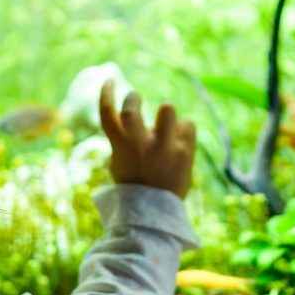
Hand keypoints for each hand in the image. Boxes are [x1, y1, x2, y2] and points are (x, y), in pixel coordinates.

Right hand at [98, 80, 195, 198]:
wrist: (156, 213)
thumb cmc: (136, 186)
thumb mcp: (120, 163)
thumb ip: (123, 140)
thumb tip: (130, 118)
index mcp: (120, 148)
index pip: (107, 114)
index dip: (106, 94)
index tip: (109, 81)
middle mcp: (140, 146)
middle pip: (131, 109)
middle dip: (133, 99)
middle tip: (135, 99)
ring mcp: (163, 148)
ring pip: (167, 109)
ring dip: (166, 112)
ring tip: (167, 125)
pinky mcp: (184, 152)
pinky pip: (188, 125)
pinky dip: (184, 130)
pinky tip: (180, 142)